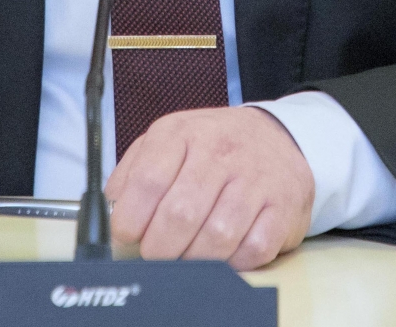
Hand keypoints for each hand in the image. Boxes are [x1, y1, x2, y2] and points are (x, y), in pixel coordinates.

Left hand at [105, 106, 313, 269]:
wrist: (279, 138)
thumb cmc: (214, 146)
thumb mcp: (169, 139)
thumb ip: (134, 169)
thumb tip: (113, 206)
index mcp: (183, 133)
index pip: (148, 180)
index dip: (131, 217)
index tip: (126, 233)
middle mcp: (221, 152)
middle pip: (180, 215)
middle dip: (159, 246)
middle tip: (155, 251)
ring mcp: (255, 180)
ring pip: (216, 237)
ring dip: (194, 257)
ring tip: (186, 252)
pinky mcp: (282, 208)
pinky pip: (252, 250)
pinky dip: (232, 262)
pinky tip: (222, 251)